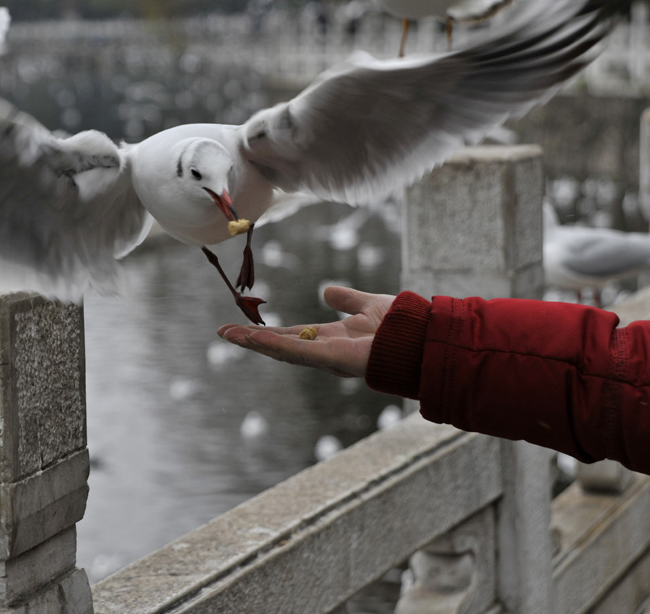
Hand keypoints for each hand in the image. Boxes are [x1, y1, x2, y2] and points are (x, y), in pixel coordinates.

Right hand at [217, 286, 395, 377]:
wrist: (425, 337)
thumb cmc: (405, 326)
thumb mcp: (368, 305)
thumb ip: (347, 300)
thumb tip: (326, 291)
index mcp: (331, 339)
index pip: (292, 336)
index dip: (267, 332)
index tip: (243, 327)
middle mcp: (325, 351)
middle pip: (280, 346)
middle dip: (252, 340)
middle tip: (224, 333)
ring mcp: (328, 357)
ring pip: (284, 351)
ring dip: (256, 343)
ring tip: (230, 335)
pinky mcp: (333, 358)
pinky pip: (299, 351)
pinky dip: (277, 345)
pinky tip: (257, 339)